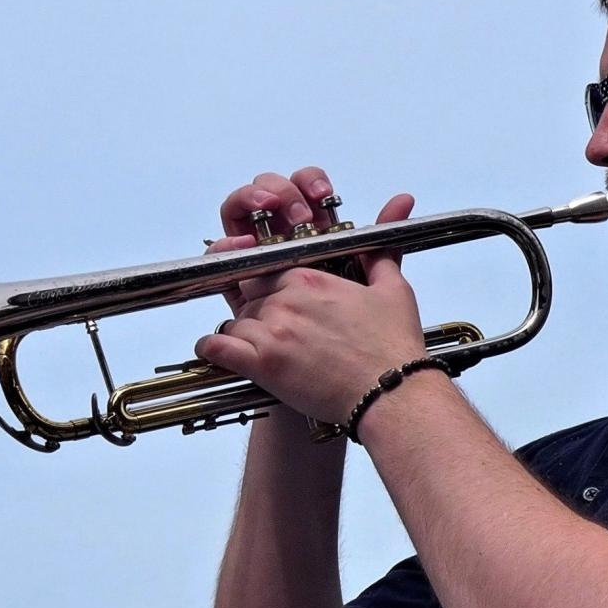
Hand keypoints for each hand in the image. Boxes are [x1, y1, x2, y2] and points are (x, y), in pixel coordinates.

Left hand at [199, 169, 422, 423]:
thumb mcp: (393, 289)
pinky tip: (216, 353)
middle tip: (272, 331)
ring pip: (234, 323)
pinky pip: (217, 348)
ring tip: (257, 350)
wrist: (390, 393)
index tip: (272, 299)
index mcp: (309, 279)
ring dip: (241, 335)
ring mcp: (272, 331)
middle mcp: (286, 299)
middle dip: (256, 312)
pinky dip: (213, 349)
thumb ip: (381, 254)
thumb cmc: (394, 346)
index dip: (268, 287)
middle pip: (248, 297)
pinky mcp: (263, 364)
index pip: (266, 271)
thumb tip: (394, 215)